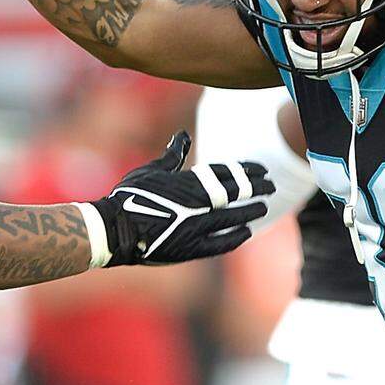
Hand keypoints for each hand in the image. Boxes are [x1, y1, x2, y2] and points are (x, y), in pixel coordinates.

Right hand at [79, 131, 273, 266]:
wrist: (114, 231)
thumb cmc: (129, 197)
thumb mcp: (152, 170)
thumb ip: (172, 155)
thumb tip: (182, 136)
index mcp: (188, 182)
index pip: (226, 173)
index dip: (246, 170)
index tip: (261, 170)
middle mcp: (197, 203)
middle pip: (236, 192)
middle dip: (256, 188)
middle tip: (271, 186)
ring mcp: (196, 226)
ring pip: (233, 216)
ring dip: (250, 211)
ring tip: (263, 206)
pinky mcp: (190, 248)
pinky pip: (220, 243)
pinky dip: (235, 236)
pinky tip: (246, 232)